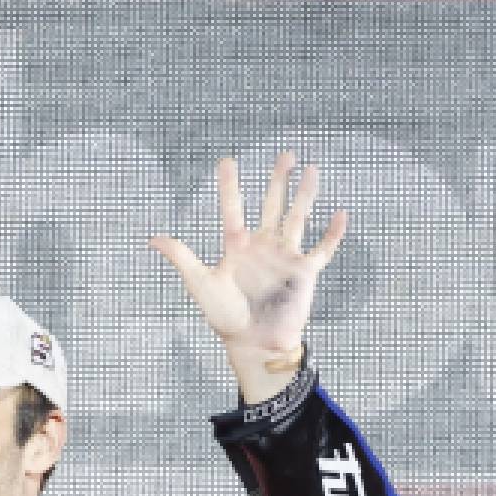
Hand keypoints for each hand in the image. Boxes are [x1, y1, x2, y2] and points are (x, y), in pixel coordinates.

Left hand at [149, 152, 347, 403]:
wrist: (253, 342)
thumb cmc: (225, 316)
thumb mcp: (201, 284)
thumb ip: (182, 258)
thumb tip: (153, 238)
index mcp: (236, 246)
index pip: (233, 209)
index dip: (230, 186)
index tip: (227, 160)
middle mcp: (262, 246)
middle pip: (272, 205)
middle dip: (278, 180)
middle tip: (285, 153)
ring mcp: (285, 257)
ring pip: (297, 218)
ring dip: (305, 195)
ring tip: (311, 170)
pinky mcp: (305, 272)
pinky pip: (322, 249)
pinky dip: (333, 233)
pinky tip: (341, 213)